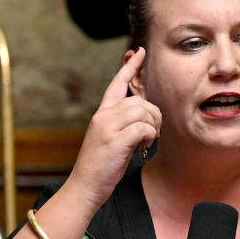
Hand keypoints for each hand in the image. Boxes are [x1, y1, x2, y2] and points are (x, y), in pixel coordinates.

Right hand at [67, 48, 160, 210]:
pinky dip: (149, 136)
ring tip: (147, 141)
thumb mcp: (112, 139)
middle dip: (154, 116)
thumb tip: (144, 115)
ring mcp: (107, 127)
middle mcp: (103, 116)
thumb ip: (124, 124)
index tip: (139, 53)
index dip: (130, 68)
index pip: (116, 84)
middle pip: (139, 100)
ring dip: (153, 127)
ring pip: (143, 111)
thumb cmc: (102, 166)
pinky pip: (143, 127)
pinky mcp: (115, 140)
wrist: (86, 186)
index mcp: (102, 114)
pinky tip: (143, 146)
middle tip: (152, 134)